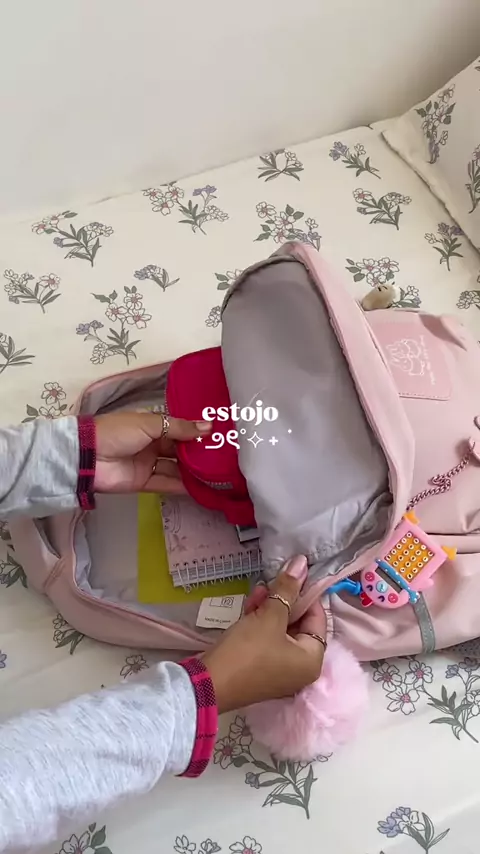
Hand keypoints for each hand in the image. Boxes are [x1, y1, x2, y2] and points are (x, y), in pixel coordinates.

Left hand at [93, 412, 211, 493]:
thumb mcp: (150, 424)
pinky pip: (166, 484)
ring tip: (218, 474)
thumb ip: (180, 428)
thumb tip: (209, 427)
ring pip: (175, 469)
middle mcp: (153, 444)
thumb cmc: (119, 432)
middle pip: (180, 451)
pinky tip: (201, 487)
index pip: (180, 429)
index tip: (220, 437)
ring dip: (193, 472)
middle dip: (198, 454)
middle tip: (224, 458)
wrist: (89, 456)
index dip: (197, 433)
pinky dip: (182, 486)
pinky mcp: (144, 483)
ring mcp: (149, 464)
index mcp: (153, 426)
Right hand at [203, 556, 325, 713]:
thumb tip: (302, 562)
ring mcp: (279, 670)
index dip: (306, 594)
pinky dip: (261, 623)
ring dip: (270, 608)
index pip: (318, 618)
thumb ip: (288, 588)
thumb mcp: (269, 616)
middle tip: (271, 581)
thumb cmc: (247, 651)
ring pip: (280, 629)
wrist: (209, 683)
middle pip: (299, 624)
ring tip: (257, 592)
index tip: (293, 574)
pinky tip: (250, 606)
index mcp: (312, 660)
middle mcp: (300, 668)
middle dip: (284, 600)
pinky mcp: (260, 668)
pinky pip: (267, 640)